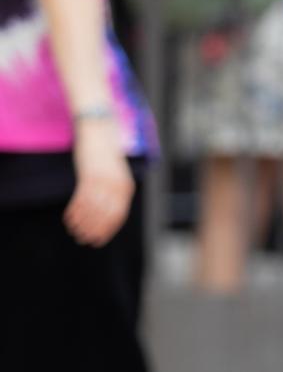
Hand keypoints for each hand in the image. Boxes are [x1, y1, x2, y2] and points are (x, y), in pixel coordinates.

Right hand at [65, 118, 134, 245]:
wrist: (99, 130)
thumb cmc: (106, 154)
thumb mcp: (115, 174)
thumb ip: (113, 192)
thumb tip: (104, 214)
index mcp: (125, 187)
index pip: (118, 216)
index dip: (107, 230)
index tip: (98, 241)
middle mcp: (116, 186)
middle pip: (104, 216)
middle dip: (94, 230)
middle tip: (83, 239)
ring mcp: (102, 180)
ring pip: (92, 209)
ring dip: (82, 223)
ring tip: (74, 231)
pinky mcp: (89, 174)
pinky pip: (81, 198)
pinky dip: (75, 211)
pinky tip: (68, 218)